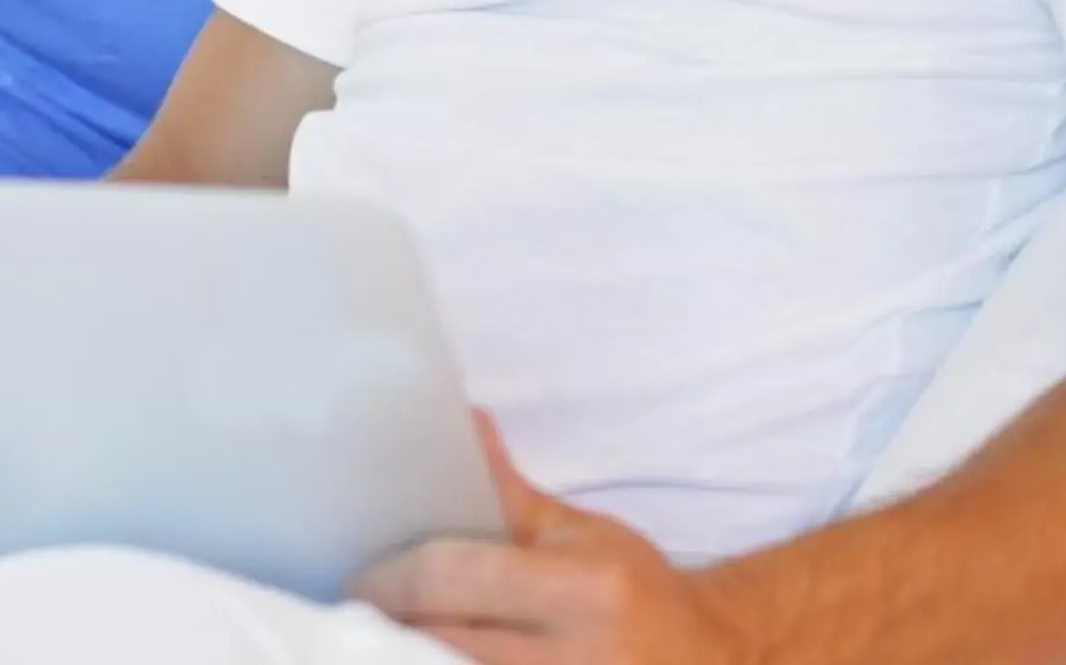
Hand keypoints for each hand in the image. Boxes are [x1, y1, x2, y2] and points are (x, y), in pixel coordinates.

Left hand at [351, 416, 749, 664]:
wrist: (706, 659)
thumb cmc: (633, 591)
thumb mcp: (578, 535)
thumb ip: (507, 494)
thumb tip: (461, 425)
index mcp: (582, 592)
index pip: (453, 580)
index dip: (391, 580)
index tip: (361, 577)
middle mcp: (575, 659)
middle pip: (441, 643)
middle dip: (390, 628)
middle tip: (359, 612)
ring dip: (411, 657)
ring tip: (386, 639)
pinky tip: (426, 656)